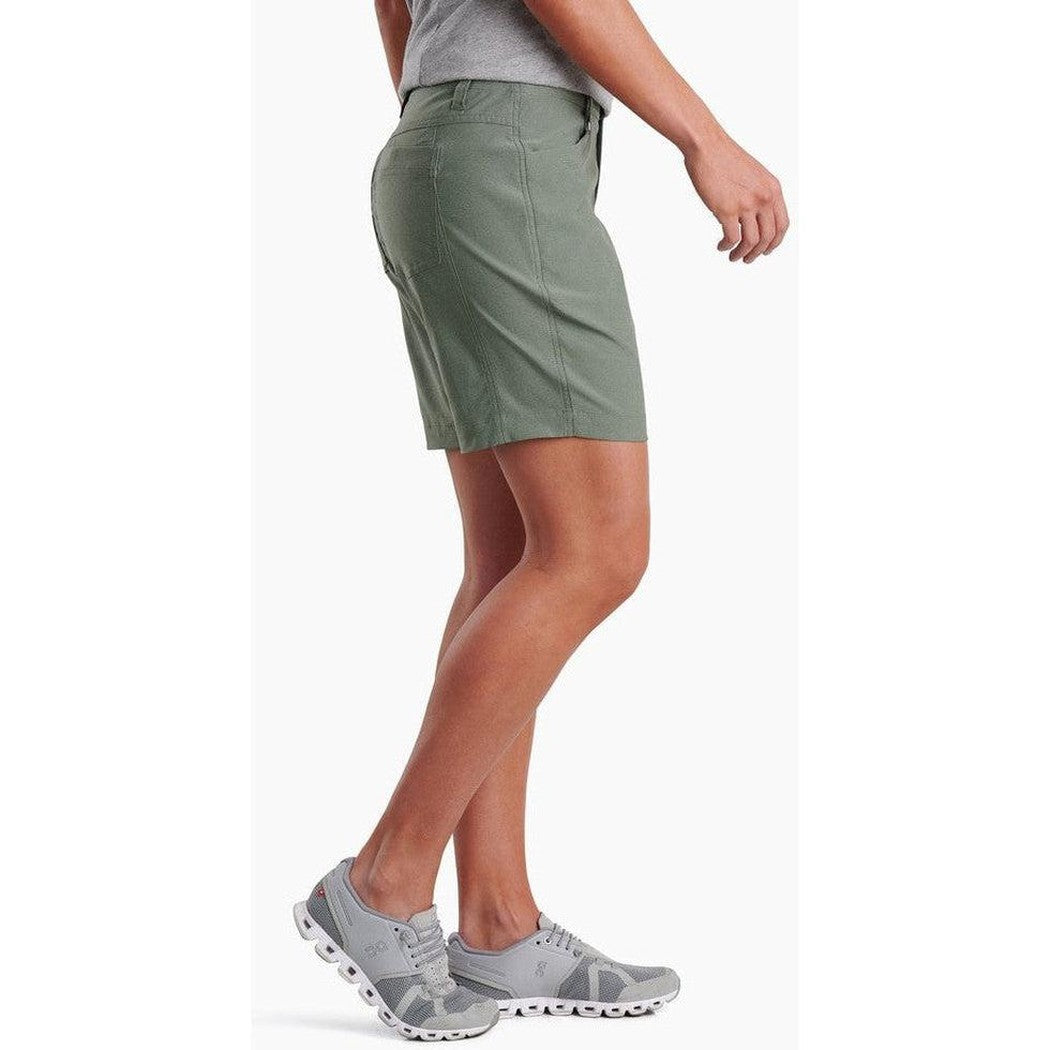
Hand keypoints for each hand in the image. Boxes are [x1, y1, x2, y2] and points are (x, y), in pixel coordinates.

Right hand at [683, 131, 788, 262]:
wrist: (707, 146)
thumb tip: (755, 218)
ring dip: (743, 254)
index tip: (766, 250)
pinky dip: (727, 247)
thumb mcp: (754, 175)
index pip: (783, 224)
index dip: (775, 242)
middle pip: (768, 237)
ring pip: (752, 242)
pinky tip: (721, 246)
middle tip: (748, 259)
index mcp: (773, 189)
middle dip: (758, 253)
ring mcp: (746, 204)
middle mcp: (764, 197)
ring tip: (734, 257)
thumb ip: (759, 194)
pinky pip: (733, 238)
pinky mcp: (727, 209)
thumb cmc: (725, 158)